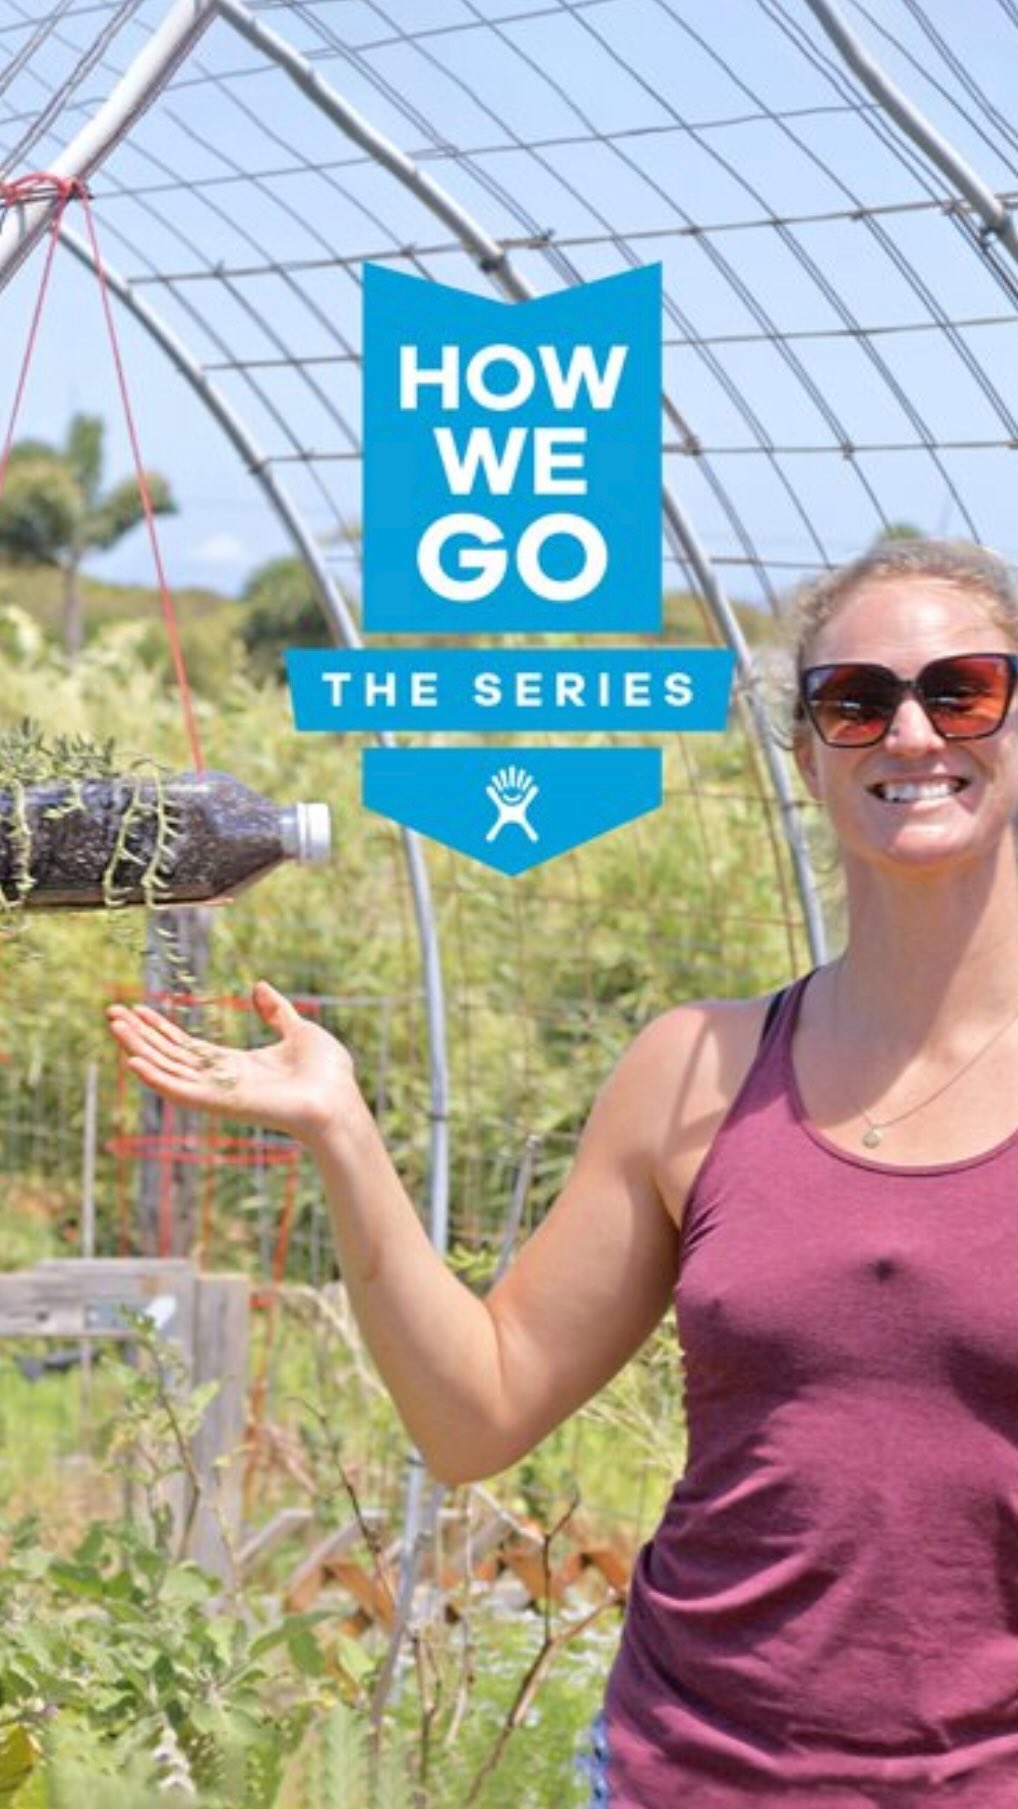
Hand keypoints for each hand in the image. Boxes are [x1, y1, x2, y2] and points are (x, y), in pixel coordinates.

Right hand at [106, 980, 357, 1144]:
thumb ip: (276, 1012)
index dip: (161, 1029)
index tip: (138, 1010)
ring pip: (169, 1070)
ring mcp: (220, 1094)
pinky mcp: (222, 1104)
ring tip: (115, 1027)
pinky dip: (157, 1079)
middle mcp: (221, 1081)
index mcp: (236, 1066)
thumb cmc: (327, 1074)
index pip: (187, 1047)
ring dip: (140, 1049)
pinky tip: (134, 1063)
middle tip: (112, 1013)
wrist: (339, 1100)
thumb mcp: (298, 1030)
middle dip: (140, 1036)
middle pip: (170, 1056)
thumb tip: (259, 987)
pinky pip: (182, 1092)